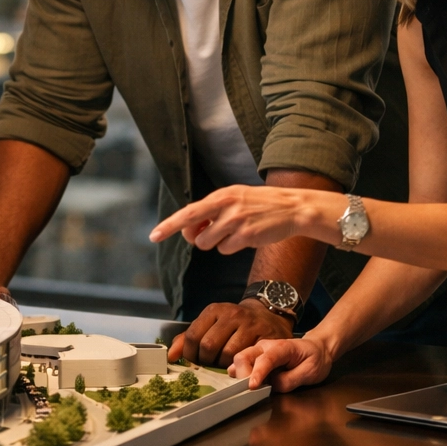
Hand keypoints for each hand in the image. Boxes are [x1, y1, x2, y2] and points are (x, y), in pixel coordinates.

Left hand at [150, 185, 312, 254]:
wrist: (292, 208)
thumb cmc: (260, 204)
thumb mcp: (235, 198)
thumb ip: (212, 210)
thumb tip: (191, 229)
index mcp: (221, 196)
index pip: (188, 212)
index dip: (169, 225)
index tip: (154, 235)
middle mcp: (226, 207)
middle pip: (194, 232)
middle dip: (196, 238)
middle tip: (209, 233)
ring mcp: (236, 221)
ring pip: (208, 244)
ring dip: (217, 243)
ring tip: (235, 231)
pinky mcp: (247, 235)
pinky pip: (226, 250)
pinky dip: (232, 247)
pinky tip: (246, 236)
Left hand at [167, 299, 292, 367]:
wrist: (267, 315)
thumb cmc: (233, 324)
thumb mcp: (211, 324)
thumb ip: (188, 338)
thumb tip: (171, 356)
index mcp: (214, 310)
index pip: (192, 335)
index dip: (189, 353)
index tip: (193, 360)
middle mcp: (231, 314)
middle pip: (208, 346)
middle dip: (205, 360)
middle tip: (209, 364)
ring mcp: (249, 324)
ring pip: (227, 354)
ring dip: (223, 366)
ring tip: (224, 364)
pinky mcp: (264, 336)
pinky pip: (246, 358)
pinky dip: (239, 365)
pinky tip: (238, 364)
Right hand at [227, 335, 333, 391]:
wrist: (317, 349)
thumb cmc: (314, 359)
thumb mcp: (310, 372)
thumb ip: (290, 380)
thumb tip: (272, 387)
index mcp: (281, 347)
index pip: (265, 360)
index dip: (257, 374)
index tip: (252, 387)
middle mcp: (265, 346)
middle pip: (243, 357)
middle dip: (242, 375)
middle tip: (249, 391)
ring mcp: (258, 351)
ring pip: (239, 360)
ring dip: (239, 375)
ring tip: (248, 389)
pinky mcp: (255, 357)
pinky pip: (241, 365)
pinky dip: (239, 375)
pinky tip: (246, 383)